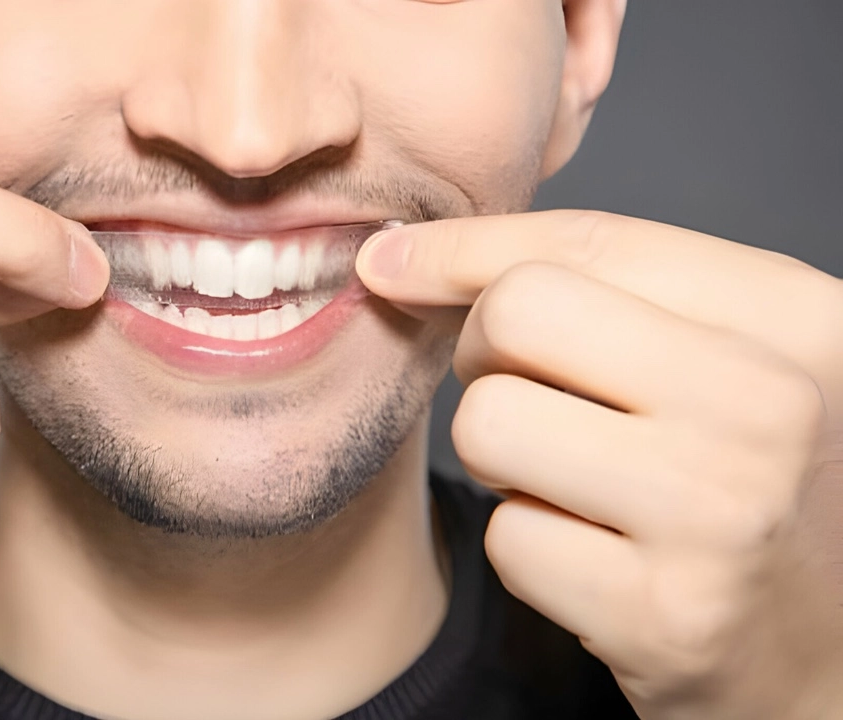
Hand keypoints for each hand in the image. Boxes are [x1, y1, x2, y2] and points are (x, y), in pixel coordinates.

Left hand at [357, 211, 842, 719]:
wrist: (822, 641)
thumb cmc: (744, 477)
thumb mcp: (721, 353)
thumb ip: (600, 287)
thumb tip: (402, 255)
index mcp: (794, 318)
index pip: (587, 243)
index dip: (462, 244)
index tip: (390, 258)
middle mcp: (770, 409)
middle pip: (515, 314)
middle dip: (486, 353)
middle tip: (529, 394)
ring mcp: (720, 516)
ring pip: (488, 426)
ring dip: (504, 459)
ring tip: (575, 483)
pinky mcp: (663, 617)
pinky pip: (505, 539)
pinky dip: (529, 547)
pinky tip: (595, 558)